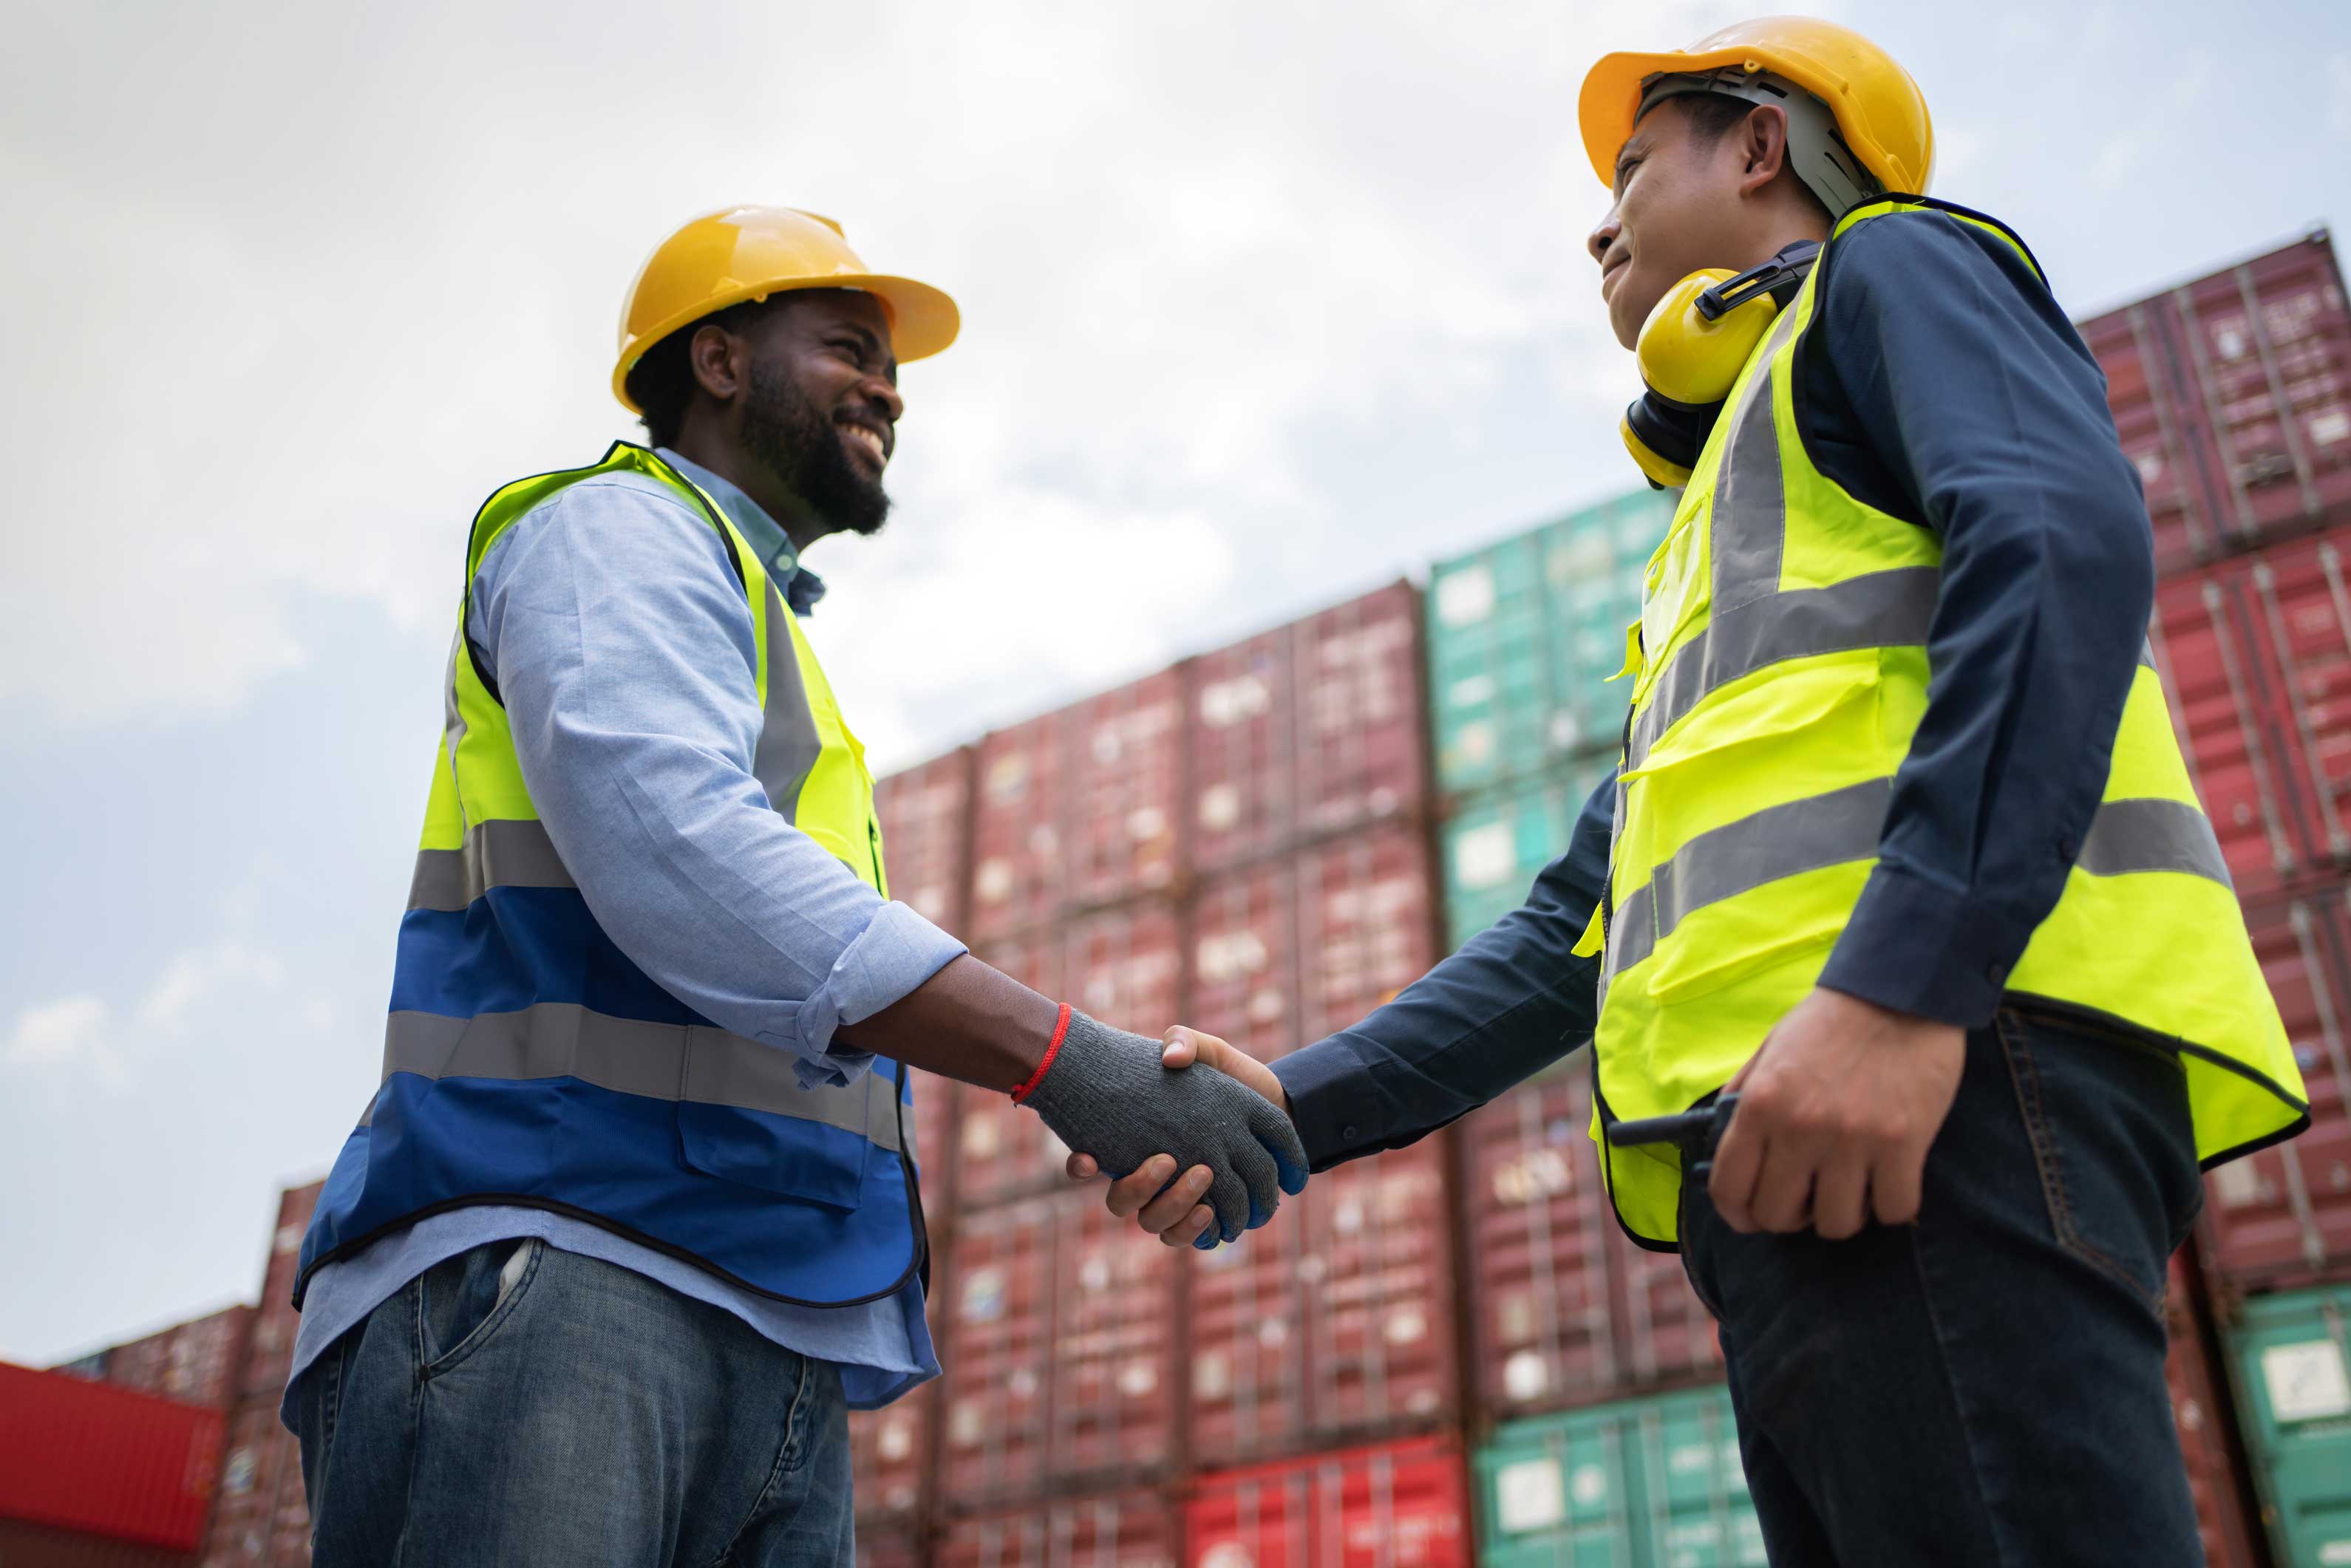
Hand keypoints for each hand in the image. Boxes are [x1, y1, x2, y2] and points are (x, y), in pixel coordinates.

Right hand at [1065, 1028, 1294, 1248]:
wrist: (1276, 1105)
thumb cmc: (1228, 1078)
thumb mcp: (1205, 1051)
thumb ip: (1185, 1043)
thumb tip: (1170, 1058)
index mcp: (1137, 1139)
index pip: (1089, 1160)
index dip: (1079, 1166)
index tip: (1086, 1159)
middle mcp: (1150, 1173)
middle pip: (1124, 1202)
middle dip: (1142, 1187)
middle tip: (1169, 1160)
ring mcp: (1176, 1198)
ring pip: (1156, 1224)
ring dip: (1175, 1207)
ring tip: (1205, 1180)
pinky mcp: (1207, 1215)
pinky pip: (1189, 1239)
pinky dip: (1197, 1231)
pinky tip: (1213, 1213)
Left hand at [1707, 987, 1963, 1238]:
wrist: (1897, 993)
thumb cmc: (1829, 1022)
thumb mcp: (1768, 1052)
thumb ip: (1743, 1098)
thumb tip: (1722, 1142)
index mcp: (1760, 1105)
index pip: (1730, 1189)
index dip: (1738, 1215)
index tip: (1751, 1217)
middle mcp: (1800, 1129)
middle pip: (1779, 1217)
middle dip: (1789, 1218)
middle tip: (1806, 1199)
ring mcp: (1853, 1141)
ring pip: (1837, 1225)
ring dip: (1841, 1216)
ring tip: (1849, 1189)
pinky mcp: (1904, 1146)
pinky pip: (1894, 1210)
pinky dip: (1890, 1206)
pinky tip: (1886, 1183)